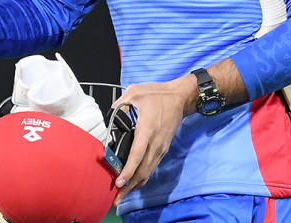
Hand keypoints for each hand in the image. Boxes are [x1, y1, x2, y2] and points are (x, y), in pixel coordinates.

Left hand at [110, 75, 196, 204]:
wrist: (181, 97)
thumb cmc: (158, 94)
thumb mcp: (135, 92)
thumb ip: (120, 104)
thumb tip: (109, 114)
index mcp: (147, 129)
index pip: (137, 155)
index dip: (128, 170)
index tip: (119, 181)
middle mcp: (155, 142)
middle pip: (143, 170)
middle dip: (129, 185)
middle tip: (116, 197)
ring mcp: (161, 147)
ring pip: (148, 171)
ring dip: (136, 184)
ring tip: (123, 194)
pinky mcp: (163, 148)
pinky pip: (152, 166)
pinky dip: (143, 177)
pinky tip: (134, 182)